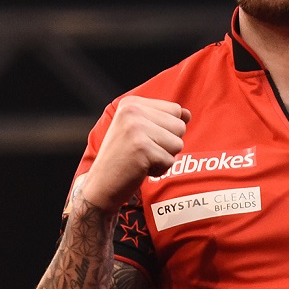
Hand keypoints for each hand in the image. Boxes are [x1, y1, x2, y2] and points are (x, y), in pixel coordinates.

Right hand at [76, 97, 190, 212]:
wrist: (100, 185)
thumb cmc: (123, 159)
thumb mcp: (139, 131)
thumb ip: (163, 119)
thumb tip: (187, 114)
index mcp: (131, 103)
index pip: (175, 110)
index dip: (167, 130)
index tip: (143, 139)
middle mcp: (132, 111)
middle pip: (179, 126)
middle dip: (167, 145)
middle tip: (143, 152)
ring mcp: (136, 129)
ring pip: (178, 144)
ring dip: (164, 157)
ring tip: (142, 159)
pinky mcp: (142, 148)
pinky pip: (170, 161)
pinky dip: (159, 170)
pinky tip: (140, 169)